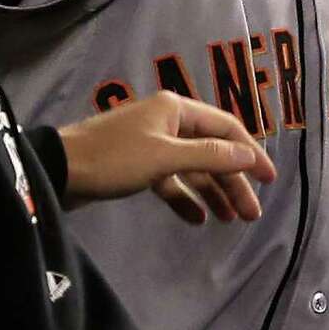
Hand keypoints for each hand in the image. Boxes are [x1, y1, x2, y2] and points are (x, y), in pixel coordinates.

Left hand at [58, 91, 276, 225]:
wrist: (58, 170)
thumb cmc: (113, 158)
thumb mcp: (164, 157)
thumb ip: (208, 156)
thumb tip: (248, 155)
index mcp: (175, 109)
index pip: (225, 128)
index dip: (250, 153)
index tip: (269, 180)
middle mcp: (166, 121)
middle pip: (210, 151)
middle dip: (232, 181)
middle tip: (251, 214)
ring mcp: (151, 143)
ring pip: (192, 168)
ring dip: (212, 192)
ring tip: (230, 220)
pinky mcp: (136, 165)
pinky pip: (170, 180)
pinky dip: (184, 198)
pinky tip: (197, 219)